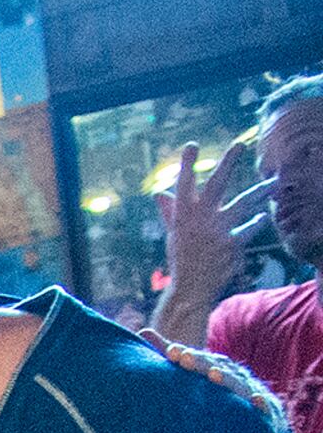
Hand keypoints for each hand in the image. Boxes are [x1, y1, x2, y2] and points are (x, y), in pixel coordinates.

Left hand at [151, 332, 288, 432]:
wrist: (253, 426)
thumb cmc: (217, 396)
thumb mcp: (194, 375)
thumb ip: (172, 357)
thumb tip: (143, 332)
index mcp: (219, 370)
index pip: (202, 361)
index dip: (188, 356)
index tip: (171, 352)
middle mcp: (236, 380)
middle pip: (219, 370)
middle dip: (202, 364)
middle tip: (184, 357)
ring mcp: (252, 396)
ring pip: (239, 387)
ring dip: (228, 380)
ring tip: (214, 375)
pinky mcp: (267, 416)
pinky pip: (267, 411)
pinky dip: (263, 405)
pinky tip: (256, 401)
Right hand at [161, 140, 266, 322]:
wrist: (191, 289)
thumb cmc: (183, 259)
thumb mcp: (174, 234)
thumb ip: (170, 211)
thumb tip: (159, 193)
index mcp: (182, 215)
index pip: (184, 185)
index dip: (187, 164)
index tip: (192, 144)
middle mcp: (199, 219)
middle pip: (216, 185)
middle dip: (228, 163)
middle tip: (239, 144)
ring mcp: (216, 231)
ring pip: (243, 203)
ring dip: (261, 191)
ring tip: (275, 181)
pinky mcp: (232, 243)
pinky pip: (250, 228)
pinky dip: (258, 222)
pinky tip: (264, 216)